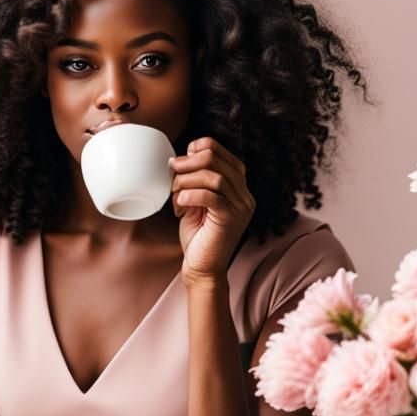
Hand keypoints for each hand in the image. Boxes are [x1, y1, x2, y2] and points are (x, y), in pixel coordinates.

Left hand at [169, 136, 254, 284]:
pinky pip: (211, 196)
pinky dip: (190, 195)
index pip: (224, 154)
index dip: (201, 148)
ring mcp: (240, 207)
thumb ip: (194, 181)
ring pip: (213, 177)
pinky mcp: (231, 219)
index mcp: (238, 187)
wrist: (202, 267)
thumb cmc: (197, 235)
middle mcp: (244, 195)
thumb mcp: (195, 201)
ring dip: (186, 181)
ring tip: (175, 193)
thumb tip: (179, 159)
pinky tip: (180, 203)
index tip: (182, 159)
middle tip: (172, 171)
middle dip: (188, 163)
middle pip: (216, 161)